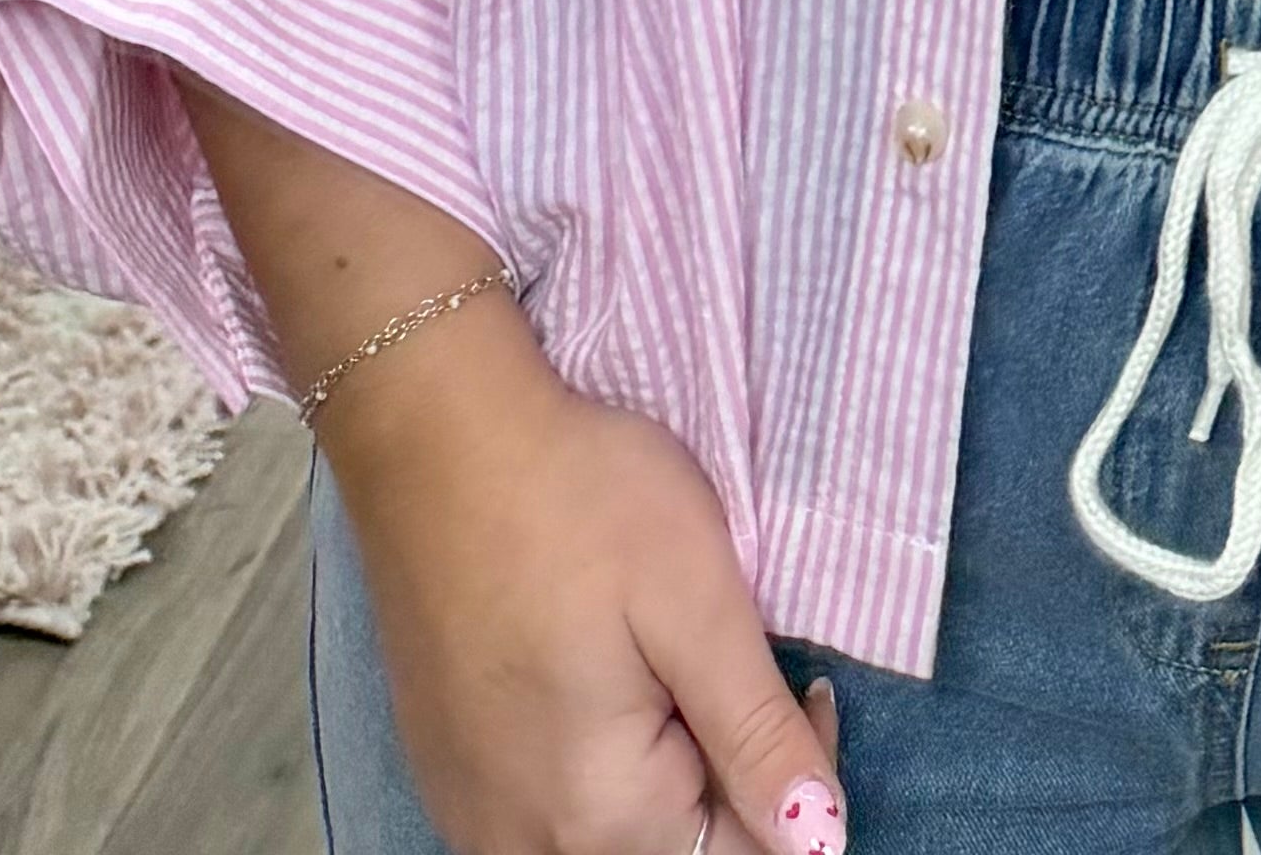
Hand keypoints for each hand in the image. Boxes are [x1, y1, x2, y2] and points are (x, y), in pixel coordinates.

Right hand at [327, 326, 845, 854]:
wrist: (438, 447)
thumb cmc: (580, 505)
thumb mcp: (697, 604)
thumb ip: (758, 737)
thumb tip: (822, 841)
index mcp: (602, 818)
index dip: (800, 781)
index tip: (803, 682)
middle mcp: (529, 846)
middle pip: (675, 848)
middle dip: (730, 775)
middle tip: (735, 658)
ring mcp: (477, 821)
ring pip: (616, 835)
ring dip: (667, 771)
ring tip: (669, 663)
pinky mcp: (454, 781)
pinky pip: (553, 814)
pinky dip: (603, 767)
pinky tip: (603, 678)